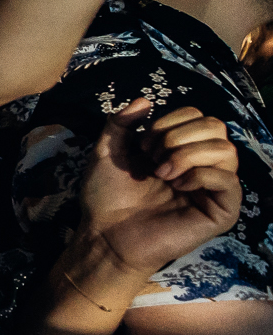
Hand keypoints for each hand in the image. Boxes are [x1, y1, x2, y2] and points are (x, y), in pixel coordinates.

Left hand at [80, 99, 242, 278]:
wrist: (105, 235)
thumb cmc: (106, 197)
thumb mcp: (106, 152)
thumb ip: (121, 123)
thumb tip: (145, 100)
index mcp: (180, 150)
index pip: (198, 116)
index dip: (169, 121)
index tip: (142, 144)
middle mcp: (201, 166)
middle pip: (216, 127)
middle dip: (179, 135)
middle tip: (153, 158)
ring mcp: (213, 188)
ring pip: (227, 149)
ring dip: (189, 154)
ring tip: (163, 172)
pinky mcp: (221, 212)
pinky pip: (229, 180)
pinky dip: (201, 175)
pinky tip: (178, 185)